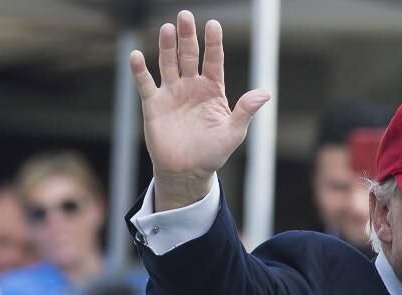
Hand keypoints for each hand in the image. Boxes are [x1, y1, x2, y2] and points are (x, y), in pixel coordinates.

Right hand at [130, 10, 270, 210]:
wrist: (187, 172)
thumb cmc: (213, 153)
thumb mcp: (234, 132)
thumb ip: (246, 110)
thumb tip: (265, 93)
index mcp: (212, 90)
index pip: (213, 60)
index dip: (213, 43)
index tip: (213, 25)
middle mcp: (191, 86)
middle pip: (189, 55)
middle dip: (187, 36)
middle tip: (185, 16)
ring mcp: (172, 93)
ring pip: (168, 63)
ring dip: (167, 46)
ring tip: (168, 29)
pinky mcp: (153, 104)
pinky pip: (145, 83)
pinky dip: (139, 71)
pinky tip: (136, 56)